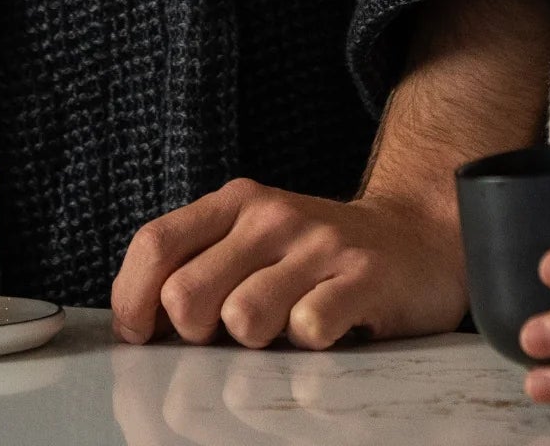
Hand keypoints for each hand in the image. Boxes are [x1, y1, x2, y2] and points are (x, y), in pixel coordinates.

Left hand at [111, 177, 467, 349]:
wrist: (416, 238)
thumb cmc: (316, 256)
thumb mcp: (252, 243)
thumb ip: (197, 269)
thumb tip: (138, 325)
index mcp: (236, 203)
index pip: (154, 245)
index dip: (133, 301)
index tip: (142, 337)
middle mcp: (272, 215)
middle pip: (187, 295)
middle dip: (198, 334)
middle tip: (232, 334)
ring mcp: (319, 244)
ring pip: (244, 318)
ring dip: (257, 343)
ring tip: (284, 329)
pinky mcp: (363, 277)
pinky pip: (309, 330)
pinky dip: (309, 347)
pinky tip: (326, 328)